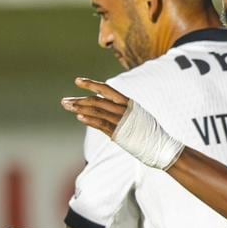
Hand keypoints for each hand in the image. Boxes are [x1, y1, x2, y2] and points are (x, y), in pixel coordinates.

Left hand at [62, 77, 183, 169]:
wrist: (162, 146)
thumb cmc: (149, 132)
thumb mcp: (136, 116)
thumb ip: (120, 112)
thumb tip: (104, 110)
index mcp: (128, 102)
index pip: (106, 90)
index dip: (91, 85)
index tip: (77, 81)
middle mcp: (124, 109)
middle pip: (97, 101)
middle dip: (79, 100)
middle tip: (64, 101)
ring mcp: (122, 121)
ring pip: (97, 111)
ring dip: (80, 108)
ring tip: (67, 106)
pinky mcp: (120, 133)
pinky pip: (102, 125)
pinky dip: (90, 121)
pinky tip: (79, 118)